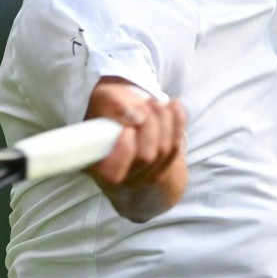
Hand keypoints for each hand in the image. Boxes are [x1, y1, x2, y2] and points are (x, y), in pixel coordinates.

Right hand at [83, 77, 187, 221]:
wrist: (125, 117)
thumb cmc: (109, 110)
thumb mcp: (103, 99)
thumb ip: (113, 105)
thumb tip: (137, 117)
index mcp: (97, 165)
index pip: (113, 173)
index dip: (125, 150)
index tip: (128, 129)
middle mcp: (121, 177)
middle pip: (145, 157)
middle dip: (150, 124)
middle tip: (147, 104)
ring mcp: (144, 177)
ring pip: (164, 152)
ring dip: (165, 120)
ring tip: (155, 102)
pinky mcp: (163, 168)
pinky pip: (177, 148)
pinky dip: (178, 122)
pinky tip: (173, 106)